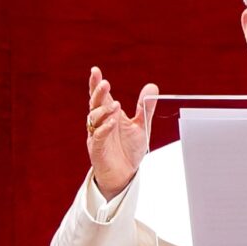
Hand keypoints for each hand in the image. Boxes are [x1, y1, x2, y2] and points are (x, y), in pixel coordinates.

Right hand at [86, 66, 157, 198]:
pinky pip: (98, 136)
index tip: (95, 70)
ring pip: (94, 119)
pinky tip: (113, 122)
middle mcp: (100, 123)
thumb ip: (145, 107)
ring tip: (116, 104)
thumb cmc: (129, 149)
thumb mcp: (141, 126)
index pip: (101, 96)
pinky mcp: (97, 149)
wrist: (125, 174)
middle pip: (94, 104)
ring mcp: (96, 135)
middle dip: (98, 93)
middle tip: (105, 83)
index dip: (96, 83)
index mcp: (109, 115)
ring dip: (104, 110)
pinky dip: (105, 128)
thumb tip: (152, 86)